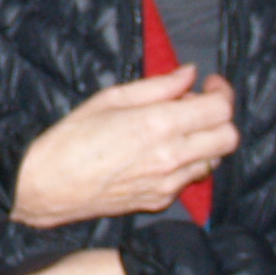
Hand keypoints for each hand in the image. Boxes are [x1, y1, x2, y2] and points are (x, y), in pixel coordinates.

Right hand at [10, 69, 235, 225]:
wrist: (46, 186)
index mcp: (159, 124)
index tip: (209, 84)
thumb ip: (158, 86)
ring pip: (215, 161)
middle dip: (220, 118)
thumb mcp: (110, 98)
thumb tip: (189, 74)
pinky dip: (186, 163)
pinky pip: (189, 179)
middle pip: (229, 138)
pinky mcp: (159, 201)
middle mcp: (171, 157)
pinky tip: (161, 153)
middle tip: (199, 106)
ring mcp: (168, 183)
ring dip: (205, 142)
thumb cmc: (70, 137)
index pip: (220, 110)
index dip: (222, 92)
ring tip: (178, 130)